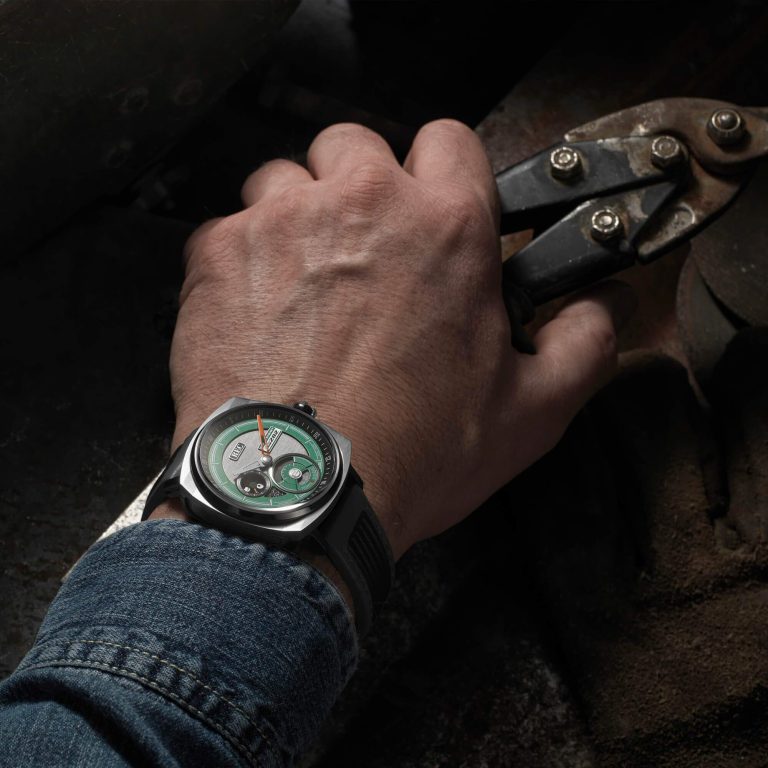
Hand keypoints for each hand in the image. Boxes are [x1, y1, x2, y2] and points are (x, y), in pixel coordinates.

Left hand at [160, 120, 634, 559]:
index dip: (441, 173)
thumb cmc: (409, 454)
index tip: (430, 207)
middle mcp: (364, 204)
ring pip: (286, 178)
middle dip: (361, 187)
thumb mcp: (529, 413)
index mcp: (446, 228)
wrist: (296, 492)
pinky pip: (229, 226)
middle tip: (362, 251)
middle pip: (357, 146)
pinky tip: (259, 314)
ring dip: (298, 217)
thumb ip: (582, 345)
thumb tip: (601, 307)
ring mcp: (282, 221)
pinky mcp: (219, 252)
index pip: (449, 141)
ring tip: (304, 285)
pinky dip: (244, 258)